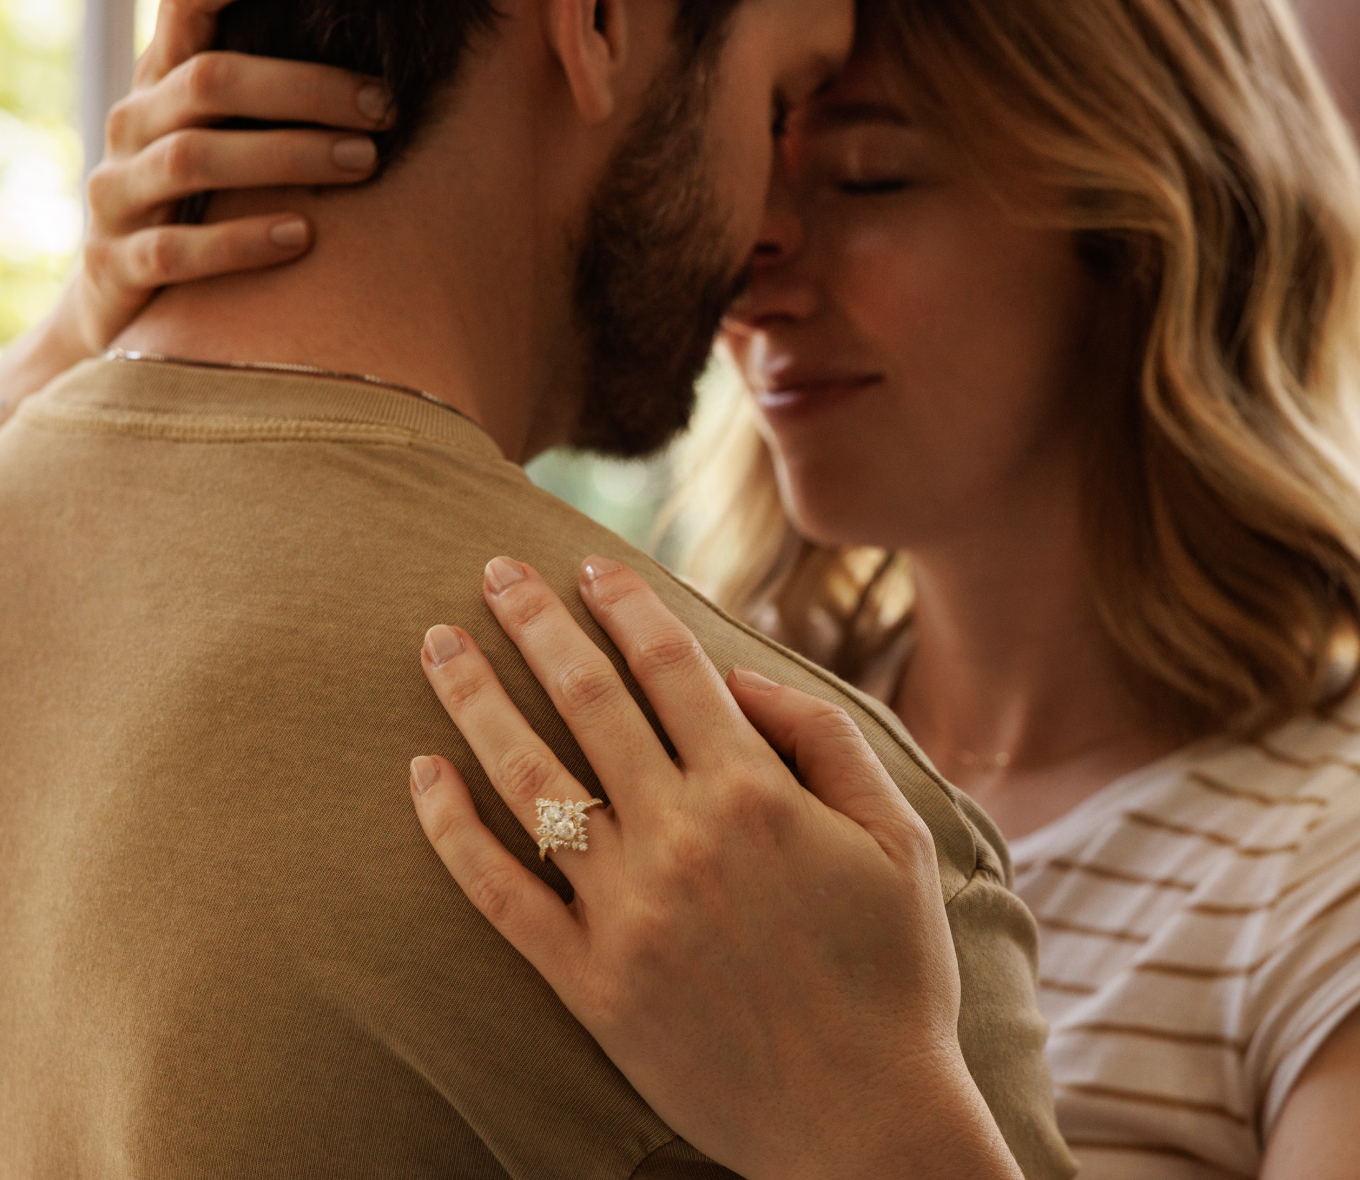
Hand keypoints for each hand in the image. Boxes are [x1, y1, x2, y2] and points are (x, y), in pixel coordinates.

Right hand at [77, 0, 391, 351]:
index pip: (186, 11)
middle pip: (211, 84)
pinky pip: (177, 249)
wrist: (119, 305)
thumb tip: (372, 81)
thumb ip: (264, 102)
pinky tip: (301, 236)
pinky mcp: (118, 264)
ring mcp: (118, 196)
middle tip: (383, 112)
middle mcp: (130, 128)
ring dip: (288, 157)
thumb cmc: (198, 212)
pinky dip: (241, 242)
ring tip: (363, 163)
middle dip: (305, 91)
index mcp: (159, 88)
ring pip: (195, 160)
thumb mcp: (220, 143)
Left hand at [410, 556, 1021, 1179]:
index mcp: (754, 792)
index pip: (669, 666)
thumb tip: (734, 674)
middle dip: (535, 623)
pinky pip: (499, 894)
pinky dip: (451, 831)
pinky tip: (420, 777)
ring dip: (474, 700)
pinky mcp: (587, 980)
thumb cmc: (894, 970)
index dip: (624, 605)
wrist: (865, 1123)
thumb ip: (819, 736)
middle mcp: (678, 835)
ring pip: (528, 779)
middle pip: (586, 700)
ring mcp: (623, 910)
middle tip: (495, 569)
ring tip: (435, 643)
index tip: (591, 567)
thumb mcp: (895, 834)